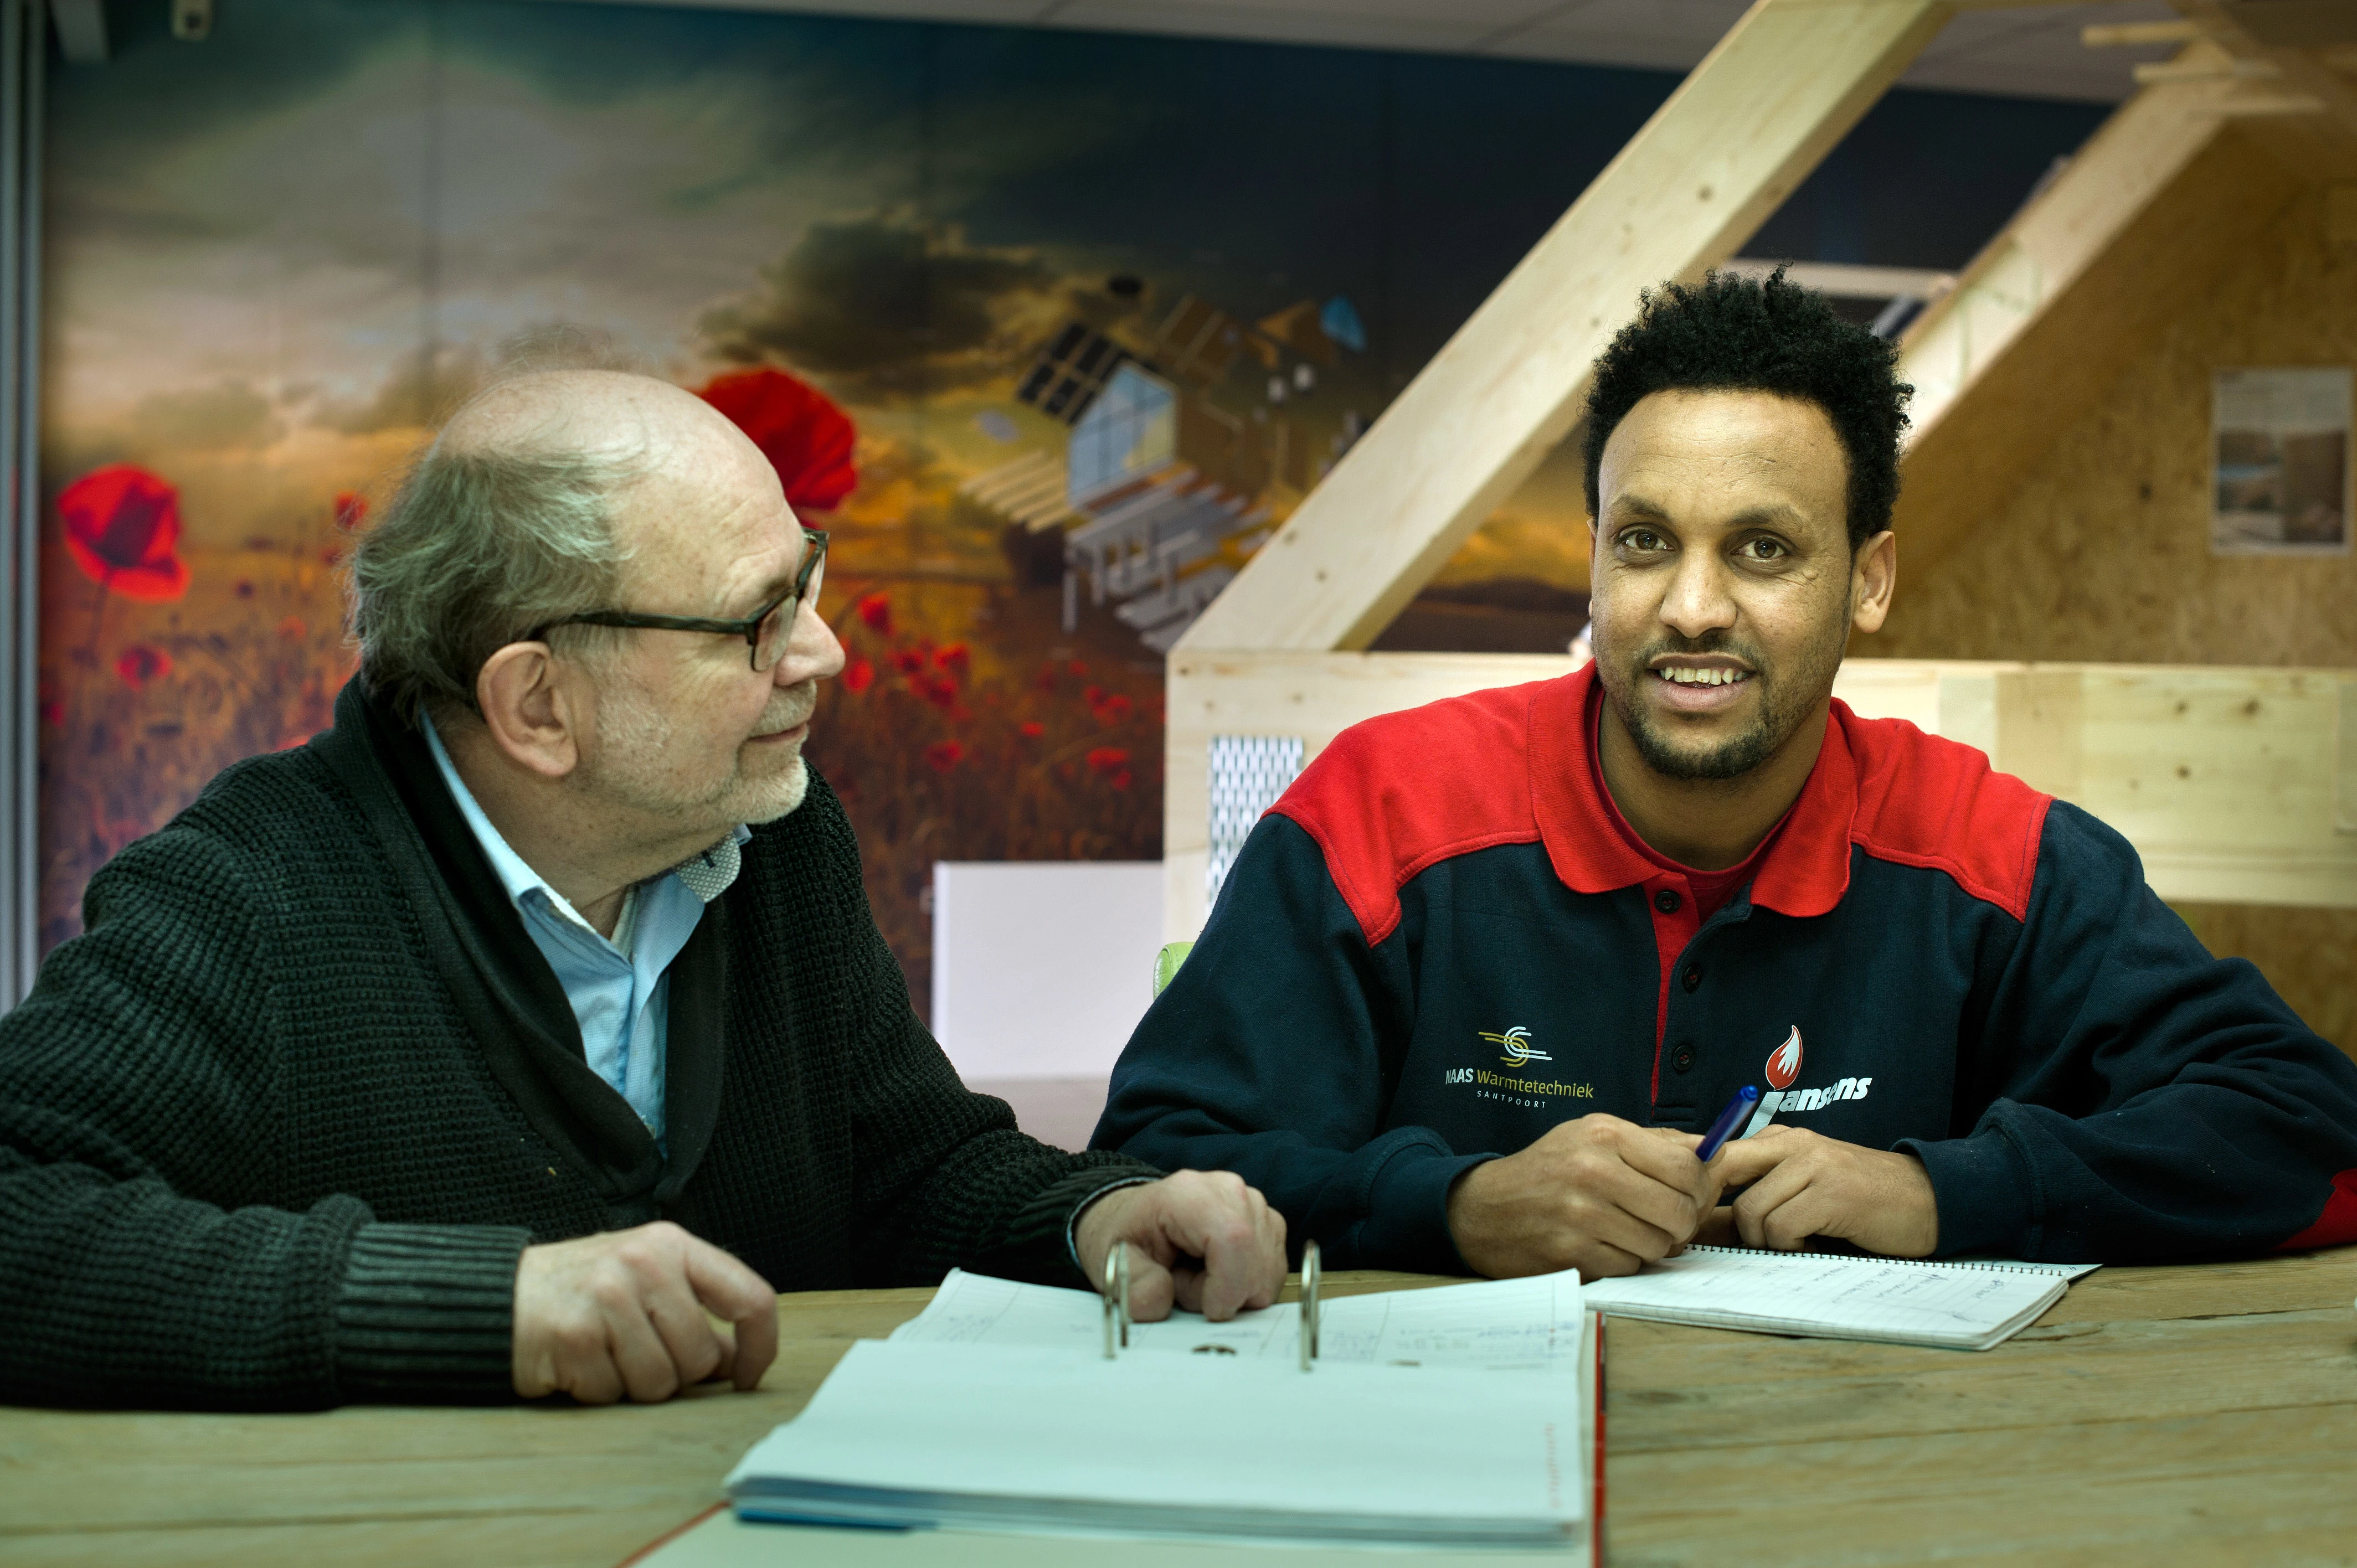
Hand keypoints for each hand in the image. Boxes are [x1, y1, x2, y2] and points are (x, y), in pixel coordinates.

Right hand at [511, 1221, 778, 1403]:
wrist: (499, 1296)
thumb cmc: (581, 1291)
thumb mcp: (645, 1277)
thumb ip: (693, 1307)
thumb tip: (736, 1358)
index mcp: (672, 1245)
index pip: (750, 1296)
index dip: (760, 1346)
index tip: (747, 1376)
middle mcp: (643, 1264)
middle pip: (700, 1356)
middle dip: (676, 1372)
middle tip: (636, 1352)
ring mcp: (607, 1298)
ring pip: (660, 1382)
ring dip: (633, 1384)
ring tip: (605, 1354)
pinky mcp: (574, 1336)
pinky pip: (612, 1393)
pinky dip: (596, 1390)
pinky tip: (577, 1362)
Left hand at [1074, 1171, 1286, 1322]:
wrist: (1141, 1219)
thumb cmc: (1132, 1238)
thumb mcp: (1116, 1263)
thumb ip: (1134, 1286)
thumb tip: (1161, 1300)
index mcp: (1188, 1194)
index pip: (1233, 1239)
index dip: (1228, 1286)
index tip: (1208, 1310)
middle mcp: (1229, 1190)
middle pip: (1255, 1262)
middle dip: (1225, 1293)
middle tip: (1186, 1283)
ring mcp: (1254, 1203)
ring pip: (1267, 1271)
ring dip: (1235, 1289)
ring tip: (1198, 1273)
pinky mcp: (1268, 1222)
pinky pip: (1273, 1271)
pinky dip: (1247, 1283)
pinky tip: (1218, 1270)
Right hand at [1446, 1115, 1719, 1279]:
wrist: (1482, 1208)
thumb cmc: (1547, 1170)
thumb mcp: (1592, 1136)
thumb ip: (1654, 1143)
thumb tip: (1714, 1153)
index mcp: (1605, 1134)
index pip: (1686, 1166)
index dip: (1701, 1188)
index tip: (1692, 1195)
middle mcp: (1593, 1170)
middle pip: (1679, 1210)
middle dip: (1681, 1223)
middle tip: (1666, 1221)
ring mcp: (1581, 1214)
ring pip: (1658, 1244)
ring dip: (1651, 1244)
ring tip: (1627, 1230)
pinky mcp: (1572, 1253)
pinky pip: (1630, 1266)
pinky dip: (1624, 1260)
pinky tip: (1602, 1245)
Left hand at [1709, 1126, 1937, 1255]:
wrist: (1931, 1202)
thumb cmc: (1863, 1202)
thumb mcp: (1806, 1186)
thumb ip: (1761, 1190)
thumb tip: (1704, 1218)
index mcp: (1784, 1138)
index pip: (1720, 1155)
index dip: (1706, 1191)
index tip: (1710, 1220)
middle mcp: (1796, 1143)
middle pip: (1724, 1174)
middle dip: (1721, 1212)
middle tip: (1747, 1238)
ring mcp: (1815, 1166)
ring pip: (1750, 1210)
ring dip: (1767, 1239)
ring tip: (1799, 1238)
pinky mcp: (1832, 1194)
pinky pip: (1780, 1228)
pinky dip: (1792, 1246)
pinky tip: (1816, 1243)